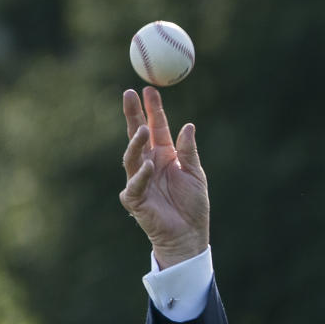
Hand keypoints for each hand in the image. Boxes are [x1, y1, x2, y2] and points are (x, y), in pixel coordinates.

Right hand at [120, 86, 209, 267]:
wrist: (190, 234)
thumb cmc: (193, 206)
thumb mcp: (195, 174)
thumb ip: (189, 152)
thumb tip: (188, 126)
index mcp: (164, 155)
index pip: (156, 127)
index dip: (152, 109)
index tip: (148, 89)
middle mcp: (149, 164)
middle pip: (137, 134)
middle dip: (132, 113)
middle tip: (128, 93)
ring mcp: (139, 180)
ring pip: (131, 156)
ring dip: (136, 142)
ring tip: (141, 129)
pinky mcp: (135, 199)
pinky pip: (135, 184)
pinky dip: (141, 175)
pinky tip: (148, 166)